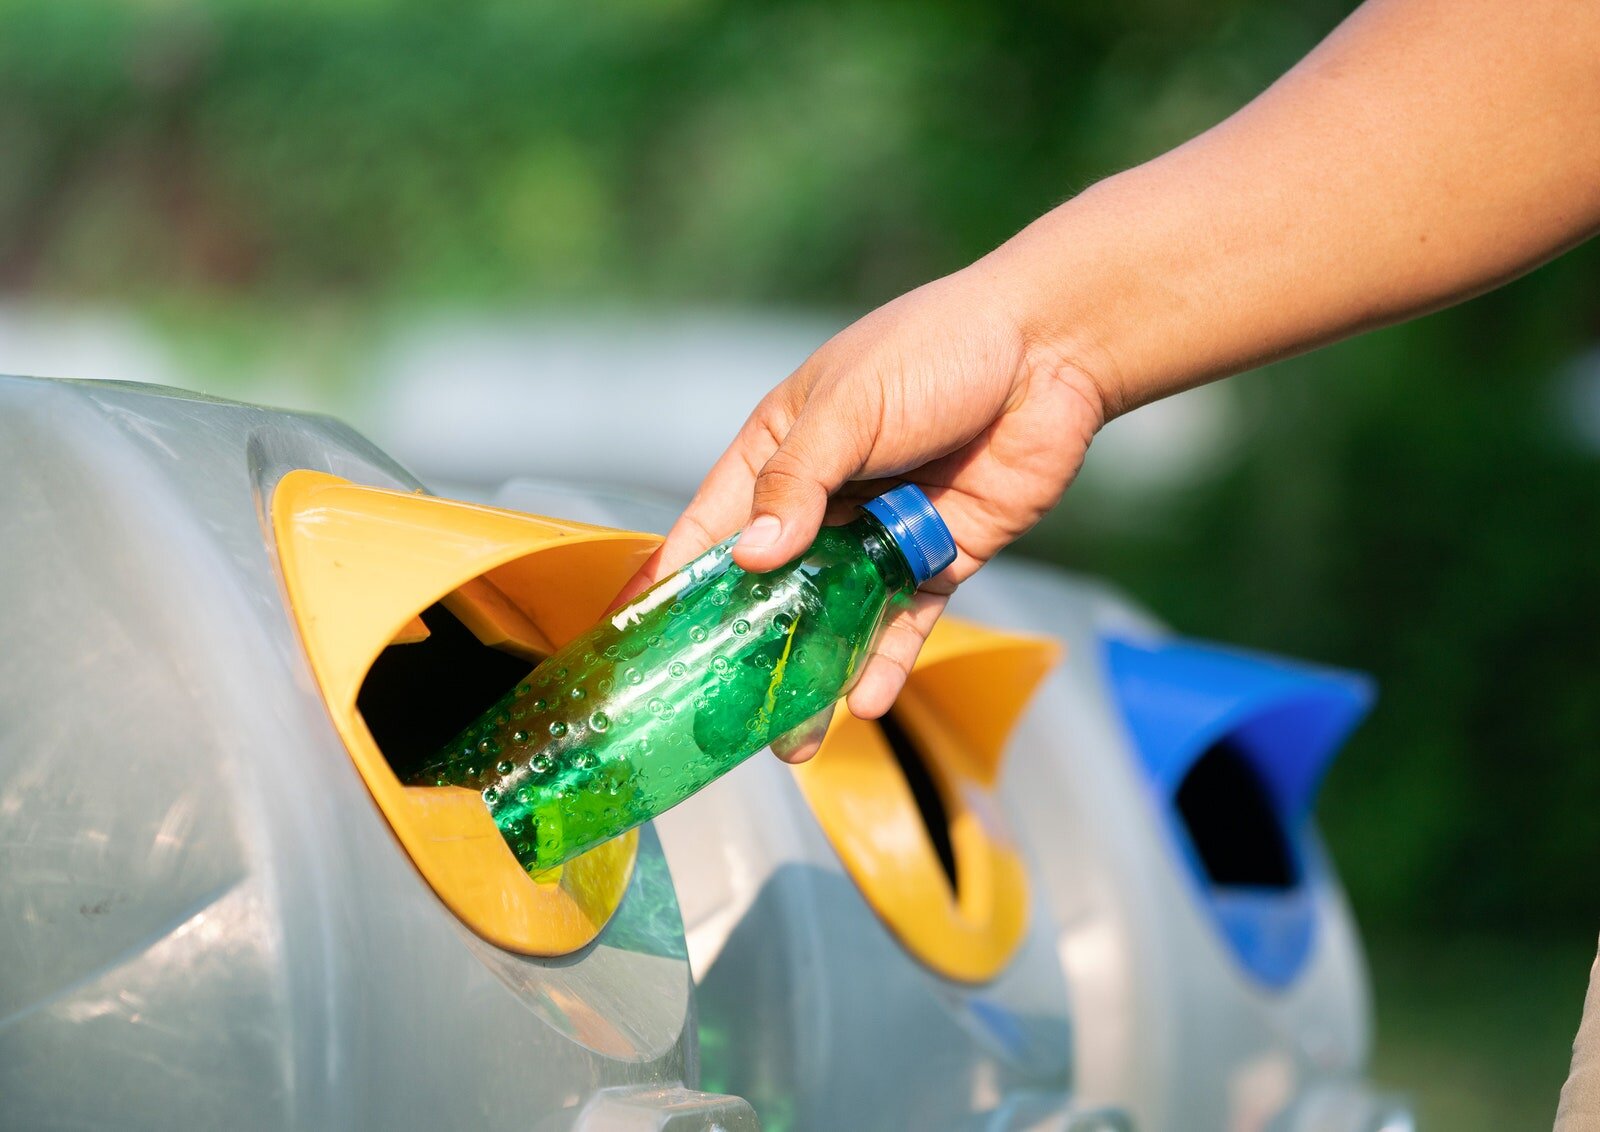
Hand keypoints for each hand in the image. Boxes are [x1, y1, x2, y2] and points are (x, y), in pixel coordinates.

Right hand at [614, 260, 1106, 744]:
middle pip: (771, 587)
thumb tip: (750, 557)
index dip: (674, 577)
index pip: (713, 525)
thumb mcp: (849, 406)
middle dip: (746, 647)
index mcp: (781, 451)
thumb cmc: (938, 351)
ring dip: (813, 674)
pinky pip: (902, 623)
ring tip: (792, 738)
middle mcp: (823, 500)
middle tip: (720, 712)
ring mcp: (879, 535)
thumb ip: (798, 482)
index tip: (637, 632)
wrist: (1050, 353)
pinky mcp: (937, 560)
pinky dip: (884, 662)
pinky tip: (864, 700)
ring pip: (833, 618)